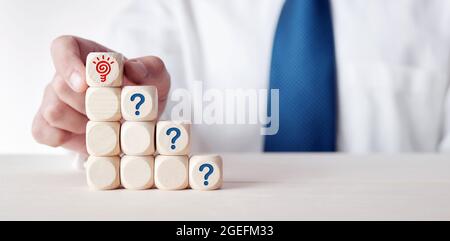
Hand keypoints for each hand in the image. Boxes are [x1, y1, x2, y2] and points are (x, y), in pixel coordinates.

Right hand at [32, 35, 170, 154]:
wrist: (138, 119)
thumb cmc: (141, 90)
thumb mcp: (156, 76)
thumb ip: (149, 67)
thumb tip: (132, 70)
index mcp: (86, 54)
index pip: (63, 47)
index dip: (69, 64)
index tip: (85, 84)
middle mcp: (64, 75)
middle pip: (60, 85)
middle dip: (89, 105)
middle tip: (114, 114)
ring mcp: (53, 100)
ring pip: (53, 111)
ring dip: (82, 124)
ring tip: (105, 127)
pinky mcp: (49, 125)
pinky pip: (43, 132)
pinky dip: (64, 139)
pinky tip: (86, 140)